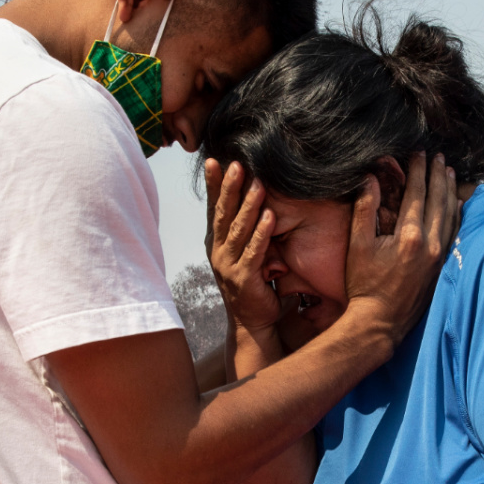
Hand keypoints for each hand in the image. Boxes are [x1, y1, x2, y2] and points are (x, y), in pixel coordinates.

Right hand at [205, 159, 280, 333]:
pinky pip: (254, 251)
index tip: (215, 160)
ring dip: (248, 205)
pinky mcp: (243, 279)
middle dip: (230, 188)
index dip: (215, 185)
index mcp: (217, 242)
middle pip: (223, 213)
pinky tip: (269, 216)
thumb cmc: (254, 283)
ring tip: (257, 184)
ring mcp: (228, 265)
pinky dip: (262, 233)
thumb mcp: (246, 251)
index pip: (214, 207)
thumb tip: (255, 199)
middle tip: (237, 164)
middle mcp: (218, 251)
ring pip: (238, 230)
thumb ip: (248, 230)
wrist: (253, 322)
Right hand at [343, 152, 460, 341]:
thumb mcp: (358, 246)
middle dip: (438, 175)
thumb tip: (370, 179)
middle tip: (438, 156)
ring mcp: (440, 257)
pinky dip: (457, 215)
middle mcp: (431, 244)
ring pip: (451, 215)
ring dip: (450, 191)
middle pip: (439, 200)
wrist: (380, 322)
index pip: (417, 193)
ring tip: (449, 172)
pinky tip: (457, 205)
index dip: (418, 170)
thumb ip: (365, 210)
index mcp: (410, 236)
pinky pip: (455, 234)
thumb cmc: (365, 286)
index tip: (418, 153)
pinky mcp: (443, 267)